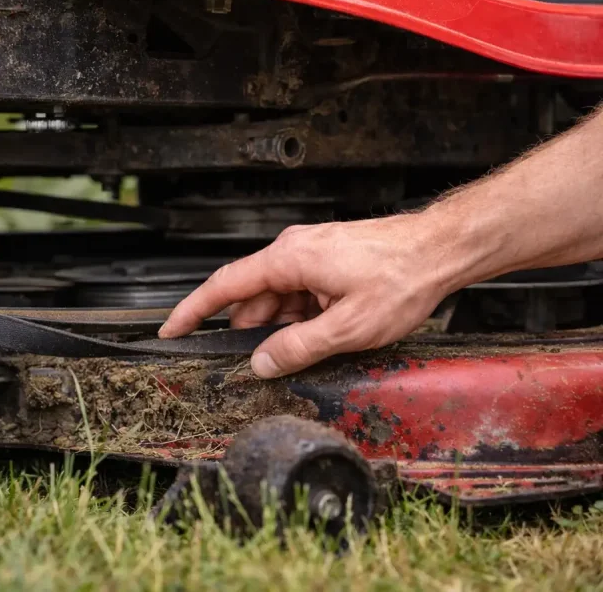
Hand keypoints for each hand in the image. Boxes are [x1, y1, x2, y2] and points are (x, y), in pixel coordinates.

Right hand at [158, 214, 454, 377]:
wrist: (441, 249)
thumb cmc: (401, 277)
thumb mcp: (347, 327)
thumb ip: (298, 347)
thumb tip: (262, 363)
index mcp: (287, 259)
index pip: (223, 286)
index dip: (192, 311)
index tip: (171, 329)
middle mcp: (292, 250)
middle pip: (253, 297)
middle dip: (255, 331)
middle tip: (269, 360)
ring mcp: (309, 253)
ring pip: (278, 296)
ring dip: (286, 324)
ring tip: (318, 342)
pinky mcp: (325, 258)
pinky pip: (299, 290)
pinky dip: (304, 314)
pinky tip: (328, 329)